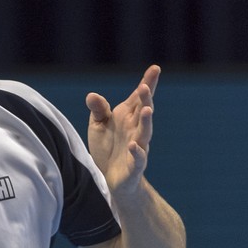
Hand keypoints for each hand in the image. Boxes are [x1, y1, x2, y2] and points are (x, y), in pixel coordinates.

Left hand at [85, 65, 159, 195]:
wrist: (110, 179)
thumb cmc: (107, 148)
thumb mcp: (98, 125)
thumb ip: (98, 110)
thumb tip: (91, 95)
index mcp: (128, 117)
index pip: (139, 98)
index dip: (148, 83)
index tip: (155, 68)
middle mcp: (135, 130)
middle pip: (144, 112)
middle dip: (146, 99)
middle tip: (145, 87)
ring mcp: (137, 147)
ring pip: (145, 133)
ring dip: (146, 121)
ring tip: (147, 110)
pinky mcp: (134, 165)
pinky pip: (138, 158)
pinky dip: (136, 151)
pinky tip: (133, 145)